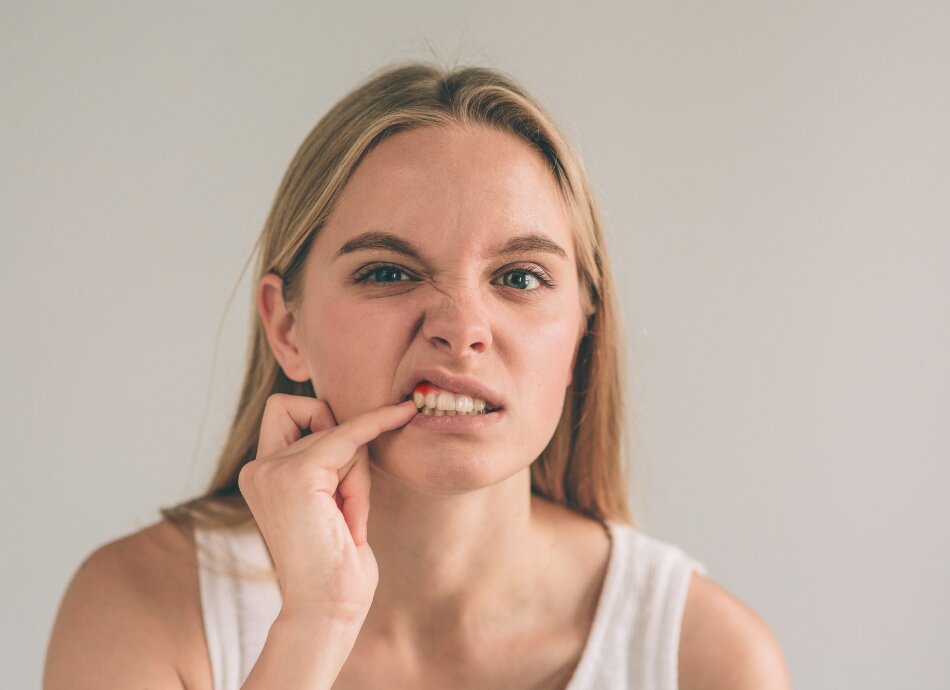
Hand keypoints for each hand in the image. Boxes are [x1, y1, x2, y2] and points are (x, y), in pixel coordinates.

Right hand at [238, 394, 416, 622]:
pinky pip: (350, 435)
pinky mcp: (297, 475)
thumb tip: (352, 422)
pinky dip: (378, 424)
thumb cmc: (335, 565)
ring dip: (358, 478)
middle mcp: (258, 469)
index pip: (286, 411)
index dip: (320, 415)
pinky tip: (402, 413)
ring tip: (349, 523)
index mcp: (260, 475)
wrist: (327, 610)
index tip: (361, 422)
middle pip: (319, 420)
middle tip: (348, 508)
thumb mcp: (326, 502)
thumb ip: (325, 464)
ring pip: (340, 434)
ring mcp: (272, 471)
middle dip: (348, 457)